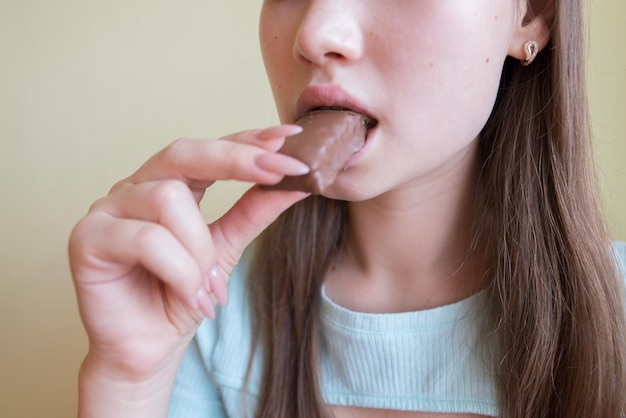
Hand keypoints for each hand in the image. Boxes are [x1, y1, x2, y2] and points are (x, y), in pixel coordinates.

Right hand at [68, 125, 308, 382]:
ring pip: (168, 199)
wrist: (151, 350)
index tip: (291, 140)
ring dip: (201, 249)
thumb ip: (255, 211)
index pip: (210, 149)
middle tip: (278, 172)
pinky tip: (190, 297)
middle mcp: (136, 187)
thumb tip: (297, 182)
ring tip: (210, 286)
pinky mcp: (87, 238)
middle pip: (183, 152)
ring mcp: (108, 208)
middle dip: (235, 159)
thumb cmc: (184, 296)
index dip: (249, 140)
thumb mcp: (229, 248)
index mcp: (170, 183)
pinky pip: (147, 239)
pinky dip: (180, 271)